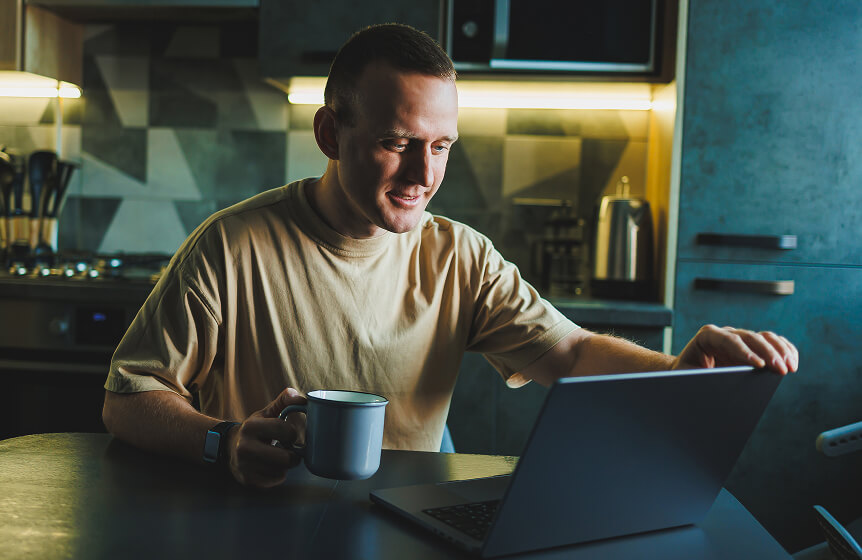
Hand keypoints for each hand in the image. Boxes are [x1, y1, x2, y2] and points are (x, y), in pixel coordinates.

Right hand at [225, 387, 306, 487]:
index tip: (288, 434)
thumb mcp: (266, 413)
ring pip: (282, 470)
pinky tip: (271, 466)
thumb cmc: (254, 430)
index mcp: (250, 427)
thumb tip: (301, 398)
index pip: (285, 430)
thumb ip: (283, 401)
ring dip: (285, 465)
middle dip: (293, 454)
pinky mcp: (248, 480)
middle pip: (285, 458)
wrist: (228, 448)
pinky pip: (275, 481)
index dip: (292, 433)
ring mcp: (245, 466)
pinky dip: (278, 475)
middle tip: (288, 449)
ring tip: (278, 456)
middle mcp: (244, 447)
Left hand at [673, 324, 797, 374]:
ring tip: (791, 368)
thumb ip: (699, 377)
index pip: (727, 339)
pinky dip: (784, 349)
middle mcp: (726, 334)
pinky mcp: (752, 346)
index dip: (744, 351)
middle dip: (766, 353)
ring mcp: (741, 338)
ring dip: (780, 351)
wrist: (688, 370)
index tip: (758, 365)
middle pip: (749, 337)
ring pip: (764, 337)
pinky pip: (772, 343)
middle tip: (779, 369)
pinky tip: (793, 361)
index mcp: (707, 337)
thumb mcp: (687, 376)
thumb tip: (720, 387)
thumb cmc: (686, 374)